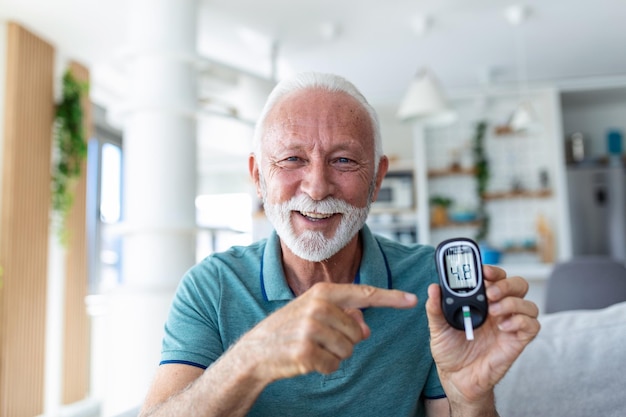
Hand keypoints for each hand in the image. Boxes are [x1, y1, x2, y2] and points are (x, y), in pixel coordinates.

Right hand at [231, 282, 417, 383]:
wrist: (256, 351)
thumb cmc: (288, 330)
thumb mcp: (314, 313)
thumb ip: (342, 315)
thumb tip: (365, 329)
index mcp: (323, 293)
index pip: (365, 294)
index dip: (391, 298)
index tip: (412, 299)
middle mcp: (318, 307)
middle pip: (358, 332)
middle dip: (346, 342)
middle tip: (321, 340)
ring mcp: (311, 329)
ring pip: (348, 350)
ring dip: (335, 355)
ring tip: (313, 348)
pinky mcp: (306, 351)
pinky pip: (334, 366)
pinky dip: (324, 367)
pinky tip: (307, 360)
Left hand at [425, 265, 539, 408]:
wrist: (456, 378)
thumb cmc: (449, 351)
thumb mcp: (437, 328)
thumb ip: (435, 308)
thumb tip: (433, 288)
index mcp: (481, 302)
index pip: (496, 278)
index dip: (493, 271)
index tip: (483, 271)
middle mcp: (499, 310)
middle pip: (517, 285)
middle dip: (506, 284)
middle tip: (490, 293)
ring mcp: (510, 325)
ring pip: (528, 304)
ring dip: (513, 303)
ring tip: (494, 312)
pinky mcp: (517, 341)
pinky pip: (532, 326)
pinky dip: (520, 321)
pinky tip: (503, 327)